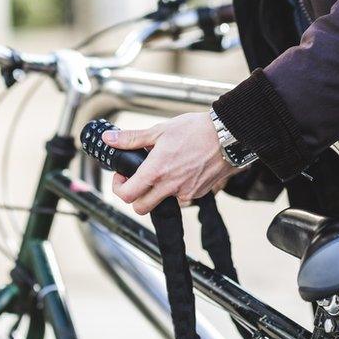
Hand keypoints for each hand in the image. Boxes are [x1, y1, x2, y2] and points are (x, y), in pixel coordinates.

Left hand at [104, 112, 240, 214]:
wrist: (228, 136)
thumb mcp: (160, 130)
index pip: (127, 195)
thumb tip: (110, 139)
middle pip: (141, 208)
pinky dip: (178, 187)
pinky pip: (181, 197)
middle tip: (138, 179)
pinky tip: (183, 169)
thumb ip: (132, 139)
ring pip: (162, 202)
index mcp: (156, 171)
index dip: (118, 187)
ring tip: (166, 168)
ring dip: (158, 191)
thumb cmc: (196, 130)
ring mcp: (186, 193)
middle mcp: (170, 187)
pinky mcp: (199, 193)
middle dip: (135, 196)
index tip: (122, 176)